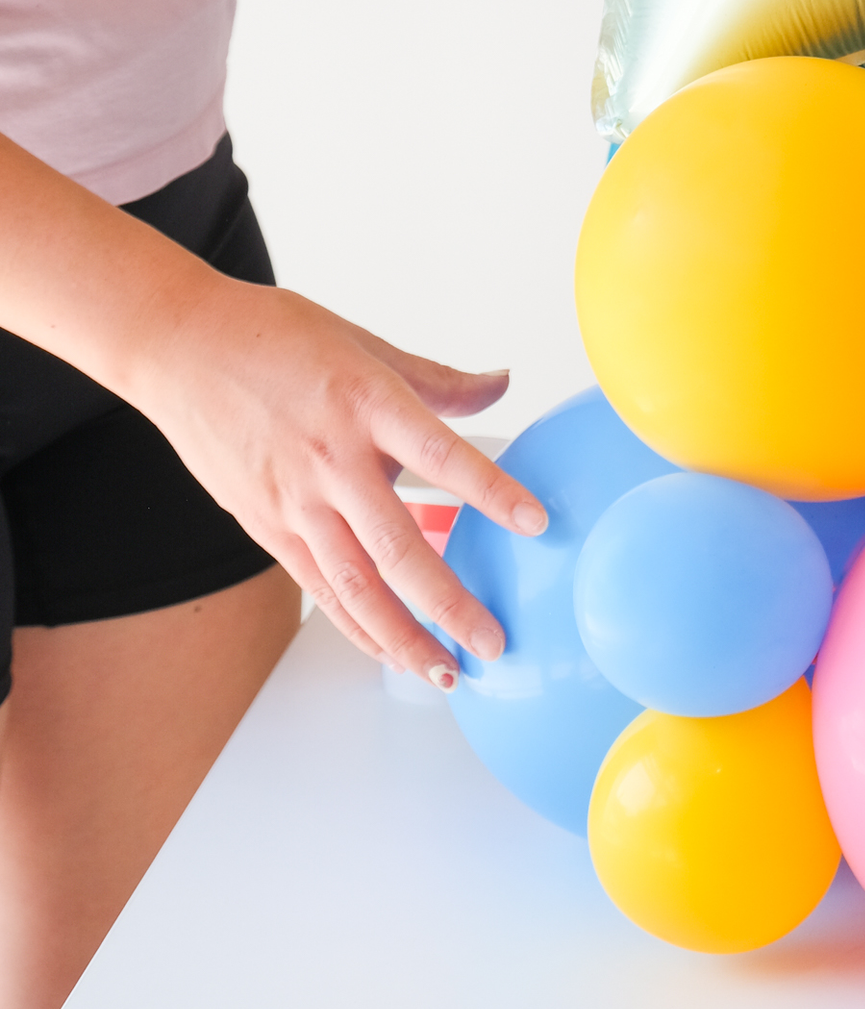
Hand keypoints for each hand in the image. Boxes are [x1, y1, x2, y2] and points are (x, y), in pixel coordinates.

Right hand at [125, 274, 546, 685]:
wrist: (183, 350)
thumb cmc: (275, 339)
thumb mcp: (365, 345)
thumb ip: (437, 380)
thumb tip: (501, 385)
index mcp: (366, 403)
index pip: (442, 455)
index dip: (491, 493)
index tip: (537, 523)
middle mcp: (331, 459)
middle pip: (397, 547)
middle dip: (449, 604)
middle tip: (493, 641)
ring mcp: (294, 501)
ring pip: (353, 586)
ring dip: (402, 637)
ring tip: (445, 669)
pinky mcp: (266, 526)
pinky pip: (319, 587)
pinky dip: (355, 625)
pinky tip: (389, 649)